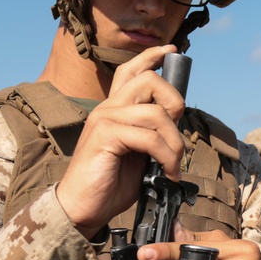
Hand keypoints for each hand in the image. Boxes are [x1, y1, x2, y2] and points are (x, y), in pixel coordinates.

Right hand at [57, 45, 186, 238]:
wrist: (83, 207)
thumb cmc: (110, 182)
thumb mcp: (139, 153)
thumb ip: (153, 134)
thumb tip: (175, 124)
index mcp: (116, 108)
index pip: (131, 70)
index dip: (152, 57)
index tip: (172, 52)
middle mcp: (109, 107)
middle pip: (150, 80)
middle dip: (175, 105)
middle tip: (177, 140)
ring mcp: (105, 119)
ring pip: (155, 113)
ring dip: (174, 143)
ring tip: (173, 166)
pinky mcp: (105, 136)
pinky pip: (148, 137)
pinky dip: (165, 156)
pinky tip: (166, 173)